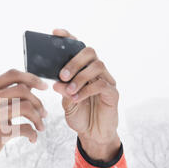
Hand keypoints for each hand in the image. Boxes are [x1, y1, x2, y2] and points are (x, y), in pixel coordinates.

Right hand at [0, 69, 47, 167]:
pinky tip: (32, 139)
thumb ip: (1, 97)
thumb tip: (29, 85)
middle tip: (44, 114)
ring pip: (27, 107)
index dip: (32, 78)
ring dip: (39, 118)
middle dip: (39, 102)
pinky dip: (33, 134)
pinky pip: (25, 129)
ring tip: (41, 127)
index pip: (12, 74)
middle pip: (23, 90)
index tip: (44, 87)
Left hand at [52, 29, 120, 161]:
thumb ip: (62, 90)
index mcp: (83, 70)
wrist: (92, 134)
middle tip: (62, 75)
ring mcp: (106, 81)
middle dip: (74, 61)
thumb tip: (55, 82)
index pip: (77, 49)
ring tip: (69, 90)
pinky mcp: (113, 93)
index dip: (68, 38)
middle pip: (90, 52)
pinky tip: (77, 98)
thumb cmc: (79, 115)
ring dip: (80, 77)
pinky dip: (86, 90)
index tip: (55, 33)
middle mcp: (96, 72)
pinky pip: (102, 85)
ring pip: (97, 66)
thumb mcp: (66, 102)